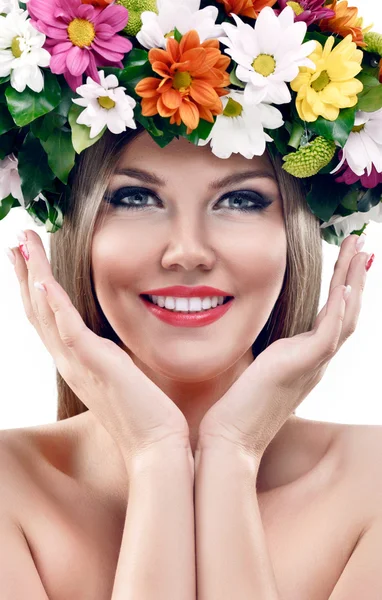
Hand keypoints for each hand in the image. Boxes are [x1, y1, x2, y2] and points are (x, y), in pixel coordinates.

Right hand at [12, 230, 190, 468]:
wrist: (156, 446)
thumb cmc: (143, 412)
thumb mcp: (121, 372)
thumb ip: (110, 354)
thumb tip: (114, 341)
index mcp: (76, 361)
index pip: (47, 317)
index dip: (33, 286)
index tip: (28, 256)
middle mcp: (69, 361)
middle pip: (36, 309)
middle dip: (24, 272)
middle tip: (16, 240)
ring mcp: (79, 364)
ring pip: (45, 312)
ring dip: (32, 275)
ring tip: (22, 244)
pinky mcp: (96, 366)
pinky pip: (68, 330)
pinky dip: (53, 304)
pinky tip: (42, 280)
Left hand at [197, 234, 370, 460]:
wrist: (230, 439)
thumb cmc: (239, 407)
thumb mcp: (258, 369)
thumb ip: (270, 352)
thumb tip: (265, 339)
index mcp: (307, 359)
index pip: (334, 316)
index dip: (344, 287)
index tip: (347, 259)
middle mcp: (317, 361)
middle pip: (347, 312)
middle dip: (354, 276)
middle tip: (362, 244)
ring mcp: (312, 365)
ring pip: (345, 318)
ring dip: (353, 282)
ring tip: (359, 251)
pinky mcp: (300, 368)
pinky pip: (328, 334)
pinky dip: (339, 309)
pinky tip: (344, 286)